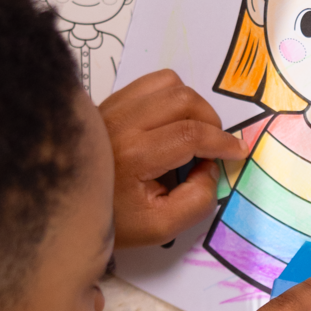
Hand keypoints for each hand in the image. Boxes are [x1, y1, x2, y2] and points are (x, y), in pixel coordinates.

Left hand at [100, 70, 246, 249]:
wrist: (71, 206)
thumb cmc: (117, 221)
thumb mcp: (163, 228)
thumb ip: (197, 201)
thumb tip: (211, 168)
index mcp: (135, 155)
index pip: (190, 134)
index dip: (222, 142)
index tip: (239, 152)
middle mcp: (122, 122)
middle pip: (183, 99)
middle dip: (211, 121)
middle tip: (215, 147)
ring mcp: (113, 106)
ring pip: (168, 83)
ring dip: (192, 105)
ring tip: (195, 133)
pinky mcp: (110, 101)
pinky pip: (150, 84)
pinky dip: (171, 99)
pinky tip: (172, 125)